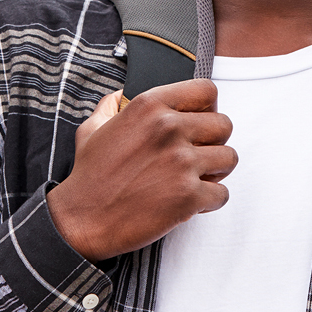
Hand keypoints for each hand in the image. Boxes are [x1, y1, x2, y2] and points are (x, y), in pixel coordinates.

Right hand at [46, 79, 235, 260]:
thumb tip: (121, 95)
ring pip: (229, 158)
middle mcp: (169, 128)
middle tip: (198, 157)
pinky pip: (222, 193)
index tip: (201, 123)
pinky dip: (210, 200)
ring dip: (216, 171)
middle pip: (223, 125)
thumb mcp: (93, 128)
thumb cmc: (89, 176)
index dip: (208, 107)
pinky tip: (191, 202)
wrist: (81, 220)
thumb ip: (112, 106)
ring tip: (196, 179)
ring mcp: (182, 162)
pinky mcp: (189, 196)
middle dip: (214, 142)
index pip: (206, 91)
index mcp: (150, 106)